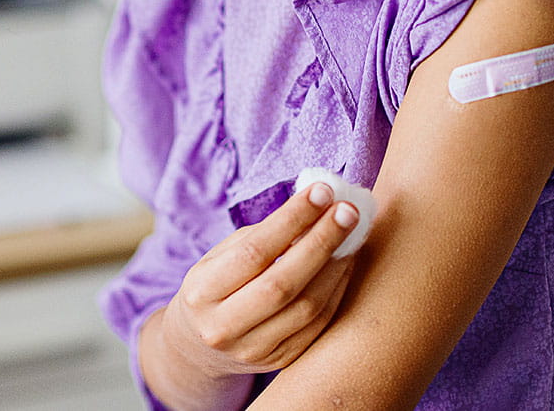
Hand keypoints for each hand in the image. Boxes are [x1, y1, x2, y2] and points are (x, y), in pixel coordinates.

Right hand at [161, 181, 360, 377]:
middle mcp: (223, 327)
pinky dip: (337, 290)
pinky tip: (345, 264)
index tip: (321, 191)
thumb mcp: (219, 258)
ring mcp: (253, 350)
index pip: (254, 252)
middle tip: (349, 211)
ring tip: (353, 235)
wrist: (200, 348)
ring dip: (336, 267)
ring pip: (306, 307)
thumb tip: (313, 208)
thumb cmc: (214, 286)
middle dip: (321, 242)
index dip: (291, 219)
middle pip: (282, 283)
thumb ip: (260, 237)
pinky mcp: (280, 362)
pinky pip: (318, 325)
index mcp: (201, 292)